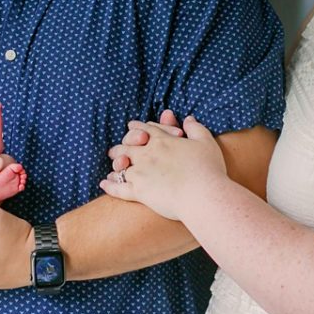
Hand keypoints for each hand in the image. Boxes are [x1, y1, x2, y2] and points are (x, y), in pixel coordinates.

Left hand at [102, 114, 226, 221]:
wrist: (203, 195)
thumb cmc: (208, 169)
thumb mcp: (206, 142)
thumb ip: (196, 128)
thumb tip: (188, 118)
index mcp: (163, 141)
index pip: (145, 129)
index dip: (138, 128)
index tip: (132, 127)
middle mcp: (147, 155)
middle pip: (127, 147)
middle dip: (121, 147)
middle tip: (116, 150)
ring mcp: (140, 173)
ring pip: (120, 166)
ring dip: (115, 165)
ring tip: (112, 167)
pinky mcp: (138, 192)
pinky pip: (118, 188)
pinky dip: (110, 186)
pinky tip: (104, 184)